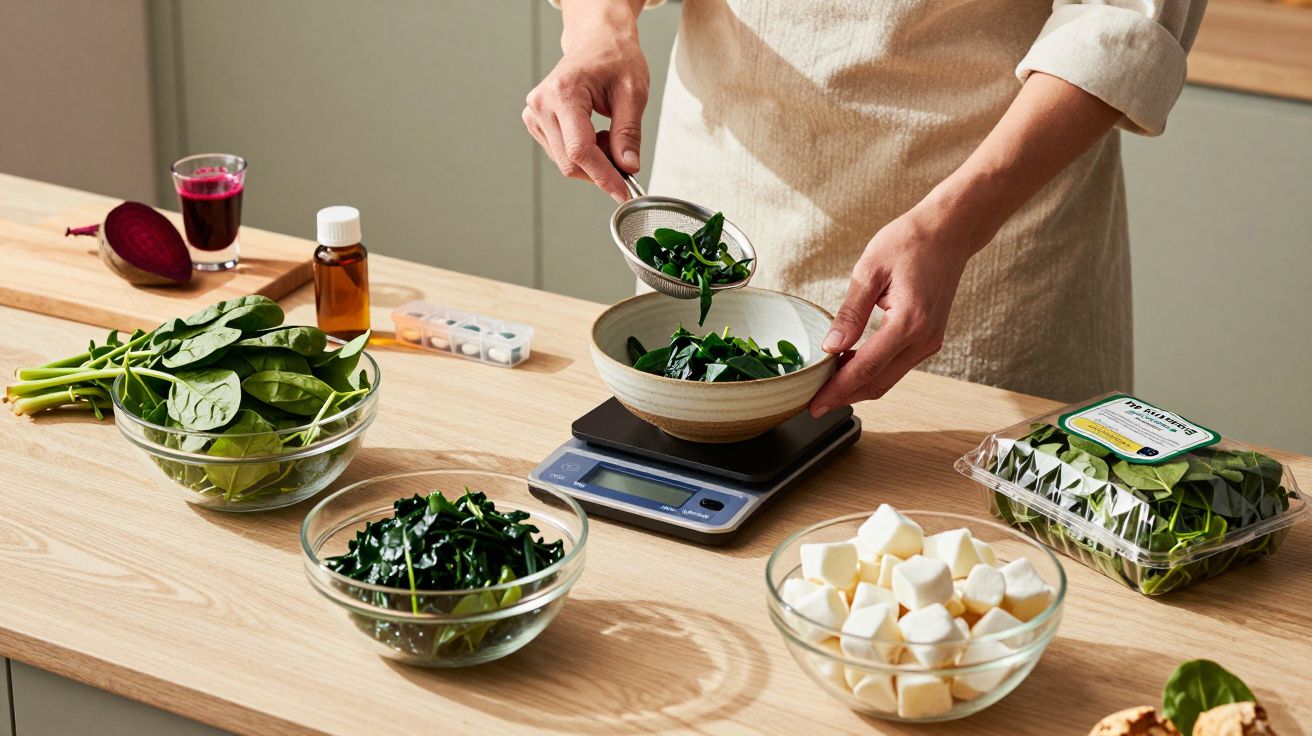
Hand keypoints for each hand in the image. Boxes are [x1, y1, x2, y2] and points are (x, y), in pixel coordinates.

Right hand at [523, 22, 648, 202]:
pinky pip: (561, 155)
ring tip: (611, 135)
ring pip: (566, 163)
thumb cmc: (615, 58)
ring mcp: (534, 115)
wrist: (596, 41)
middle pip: (570, 162)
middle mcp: (541, 104)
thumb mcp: (633, 92)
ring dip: (594, 162)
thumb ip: (629, 133)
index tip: (624, 192)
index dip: (603, 176)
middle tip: (626, 160)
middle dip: (601, 171)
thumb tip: (628, 168)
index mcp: (563, 92)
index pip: (580, 150)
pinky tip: (596, 134)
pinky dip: (584, 155)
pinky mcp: (536, 123)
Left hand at [808, 209, 976, 415]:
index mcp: (909, 322)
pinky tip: (849, 366)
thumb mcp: (870, 270)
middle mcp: (924, 339)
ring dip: (858, 385)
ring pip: (888, 378)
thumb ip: (850, 312)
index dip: (837, 390)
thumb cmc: (910, 242)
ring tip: (826, 385)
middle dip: (845, 396)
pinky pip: (897, 366)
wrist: (949, 231)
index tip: (814, 404)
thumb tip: (831, 347)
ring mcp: (930, 342)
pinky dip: (873, 372)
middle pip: (878, 383)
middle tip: (813, 403)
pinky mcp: (930, 339)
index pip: (866, 368)